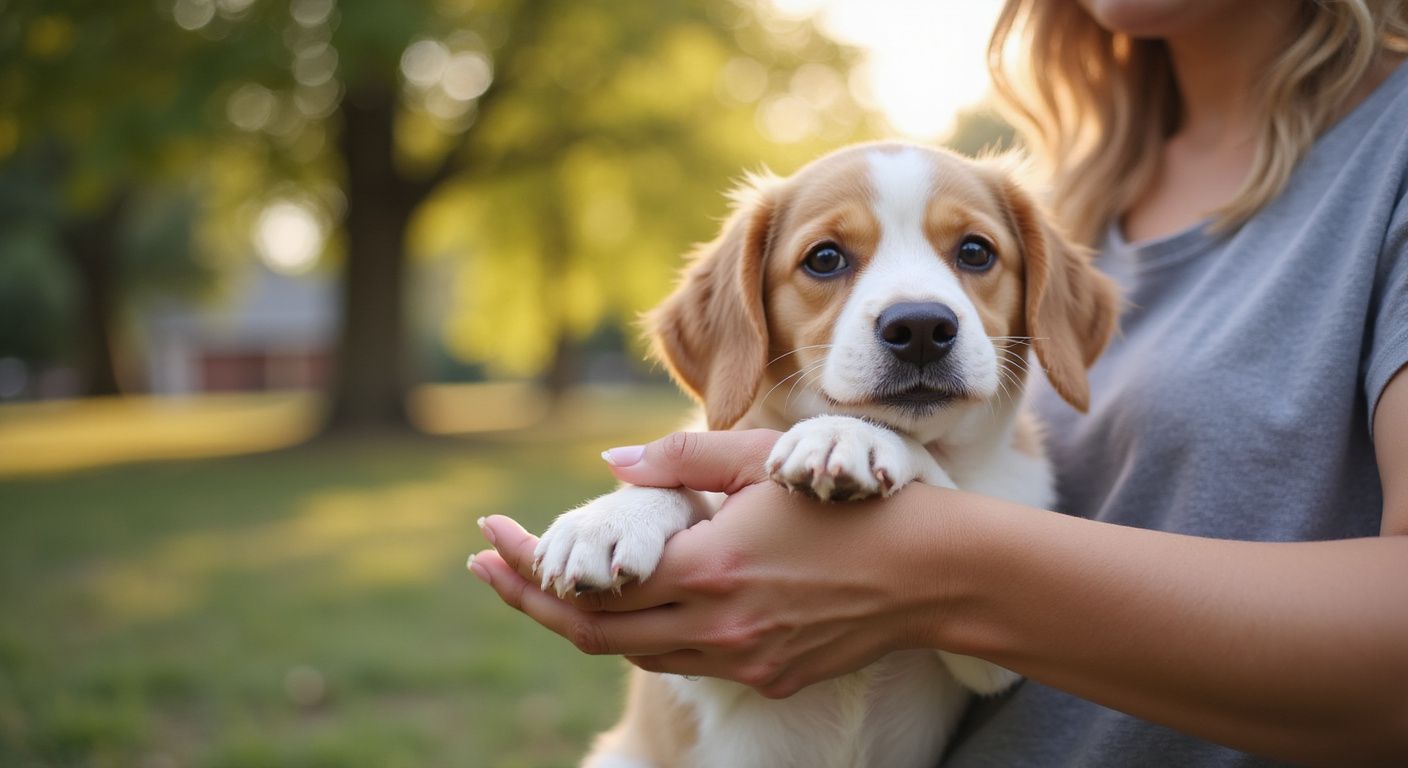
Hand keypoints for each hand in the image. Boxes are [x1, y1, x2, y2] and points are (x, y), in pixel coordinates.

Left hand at [469, 430, 945, 697]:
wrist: (933, 573)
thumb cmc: (848, 502)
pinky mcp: (770, 677)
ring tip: (552, 585)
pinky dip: (650, 636)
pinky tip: (641, 604)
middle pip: (594, 633)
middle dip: (530, 602)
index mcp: (709, 569)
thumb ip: (683, 462)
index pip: (590, 583)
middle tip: (487, 568)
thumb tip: (610, 464)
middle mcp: (717, 627)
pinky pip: (690, 663)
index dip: (528, 566)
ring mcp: (744, 661)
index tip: (487, 538)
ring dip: (588, 622)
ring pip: (638, 653)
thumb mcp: (764, 464)